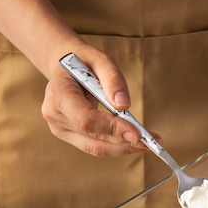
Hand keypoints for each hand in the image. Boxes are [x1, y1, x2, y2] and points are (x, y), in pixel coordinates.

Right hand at [41, 45, 161, 156]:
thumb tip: (124, 105)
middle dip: (124, 143)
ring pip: (96, 148)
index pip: (86, 119)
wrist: (63, 66)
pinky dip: (116, 145)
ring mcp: (60, 129)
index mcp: (59, 94)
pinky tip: (133, 141)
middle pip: (93, 140)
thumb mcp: (100, 59)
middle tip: (151, 142)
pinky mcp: (69, 136)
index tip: (137, 133)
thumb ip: (113, 79)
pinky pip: (95, 146)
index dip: (112, 128)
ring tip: (148, 144)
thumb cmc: (83, 62)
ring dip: (123, 148)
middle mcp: (55, 116)